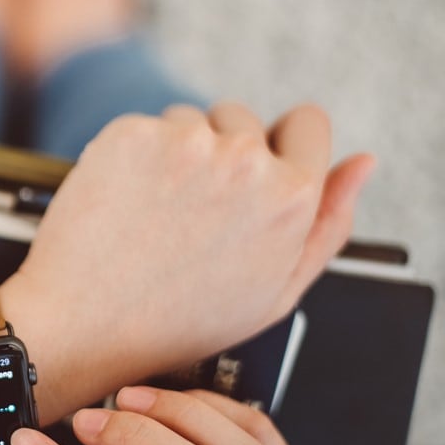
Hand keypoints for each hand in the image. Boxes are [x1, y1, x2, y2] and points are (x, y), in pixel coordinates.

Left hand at [1, 103, 374, 402]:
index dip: (282, 145)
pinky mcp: (131, 135)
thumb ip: (329, 224)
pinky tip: (126, 202)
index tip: (258, 166)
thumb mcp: (275, 292)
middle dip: (225, 152)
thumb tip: (362, 164)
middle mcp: (243, 161)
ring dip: (177, 152)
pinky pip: (144, 127)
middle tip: (192, 212)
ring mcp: (184, 144)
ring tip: (156, 214)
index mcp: (291, 198)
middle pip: (244, 118)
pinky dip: (134, 155)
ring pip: (190, 121)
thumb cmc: (176, 321)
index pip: (308, 122)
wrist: (82, 326)